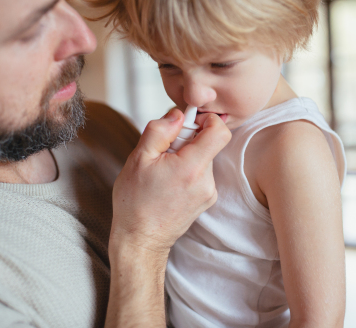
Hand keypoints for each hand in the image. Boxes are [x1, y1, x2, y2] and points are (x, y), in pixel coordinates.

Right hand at [110, 108, 230, 254]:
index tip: (185, 124)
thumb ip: (160, 130)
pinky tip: (168, 182)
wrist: (141, 240)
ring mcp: (209, 192)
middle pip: (209, 143)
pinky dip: (187, 170)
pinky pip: (201, 173)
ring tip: (163, 169)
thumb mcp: (139, 158)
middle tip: (163, 151)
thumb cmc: (135, 202)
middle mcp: (206, 181)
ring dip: (185, 156)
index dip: (205, 120)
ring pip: (204, 158)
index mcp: (191, 168)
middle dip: (187, 139)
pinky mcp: (207, 199)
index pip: (220, 131)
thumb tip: (178, 114)